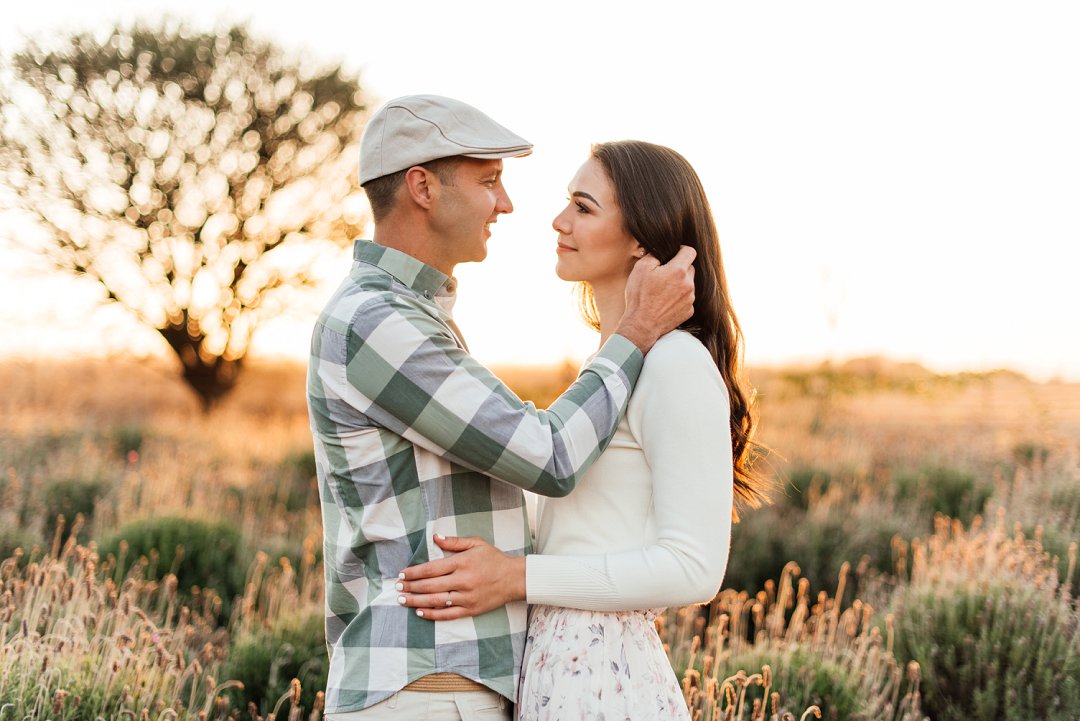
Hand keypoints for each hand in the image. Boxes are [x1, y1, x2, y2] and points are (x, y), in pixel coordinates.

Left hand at [396, 534, 525, 620]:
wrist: (514, 578)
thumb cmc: (494, 559)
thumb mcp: (476, 543)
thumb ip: (455, 541)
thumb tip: (435, 537)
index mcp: (462, 563)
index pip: (432, 568)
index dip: (415, 572)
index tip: (402, 574)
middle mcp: (463, 580)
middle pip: (430, 585)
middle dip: (411, 587)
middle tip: (397, 588)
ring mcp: (466, 597)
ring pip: (436, 601)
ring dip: (417, 601)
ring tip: (403, 600)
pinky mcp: (470, 609)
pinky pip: (448, 614)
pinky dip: (433, 614)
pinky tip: (420, 612)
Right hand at [616, 245, 696, 352]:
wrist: (641, 325)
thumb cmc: (639, 296)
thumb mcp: (641, 268)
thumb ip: (654, 254)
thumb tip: (661, 250)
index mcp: (678, 271)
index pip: (690, 251)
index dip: (681, 250)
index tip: (674, 253)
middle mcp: (688, 284)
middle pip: (690, 267)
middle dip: (679, 267)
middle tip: (664, 274)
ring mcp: (690, 299)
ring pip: (689, 283)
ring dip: (679, 283)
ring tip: (663, 290)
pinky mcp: (689, 311)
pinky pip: (687, 298)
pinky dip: (679, 297)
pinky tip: (665, 302)